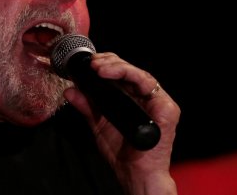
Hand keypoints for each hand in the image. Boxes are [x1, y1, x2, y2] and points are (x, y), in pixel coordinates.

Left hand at [64, 53, 179, 194]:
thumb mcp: (98, 124)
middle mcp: (147, 98)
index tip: (89, 64)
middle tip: (92, 64)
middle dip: (109, 62)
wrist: (135, 174)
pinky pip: (148, 84)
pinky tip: (111, 74)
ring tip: (98, 68)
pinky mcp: (166, 107)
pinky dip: (129, 74)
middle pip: (130, 70)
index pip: (122, 74)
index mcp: (134, 99)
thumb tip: (71, 90)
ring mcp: (158, 101)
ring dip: (116, 66)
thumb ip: (87, 106)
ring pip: (138, 73)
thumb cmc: (122, 152)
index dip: (106, 65)